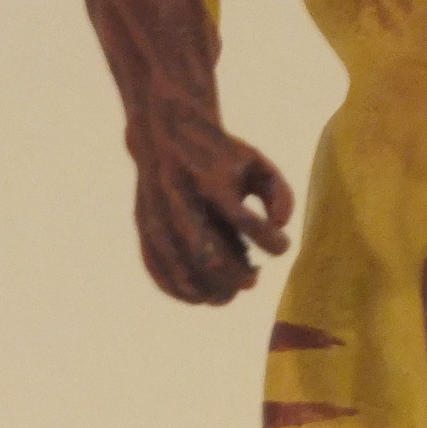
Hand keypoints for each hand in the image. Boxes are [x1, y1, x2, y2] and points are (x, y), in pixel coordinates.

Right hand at [129, 97, 293, 304]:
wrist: (165, 133)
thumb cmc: (220, 155)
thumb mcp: (256, 163)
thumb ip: (280, 193)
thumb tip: (282, 226)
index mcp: (212, 181)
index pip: (245, 221)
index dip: (271, 241)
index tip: (282, 244)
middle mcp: (181, 202)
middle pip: (209, 256)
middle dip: (237, 277)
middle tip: (253, 276)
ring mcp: (158, 218)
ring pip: (182, 271)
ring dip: (211, 290)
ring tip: (231, 291)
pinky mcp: (144, 230)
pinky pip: (158, 272)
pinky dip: (182, 291)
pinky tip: (203, 295)